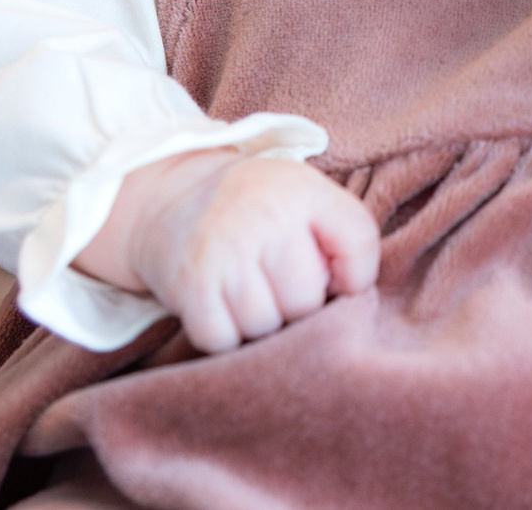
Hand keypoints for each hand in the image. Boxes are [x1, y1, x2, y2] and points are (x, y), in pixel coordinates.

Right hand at [74, 149, 379, 353]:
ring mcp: (224, 252)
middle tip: (278, 283)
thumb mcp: (307, 197)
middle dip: (298, 304)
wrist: (171, 201)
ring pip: (266, 326)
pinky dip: (225, 335)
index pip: (360, 244)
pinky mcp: (190, 286)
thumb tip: (353, 299)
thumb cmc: (258, 210)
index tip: (335, 277)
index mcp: (304, 190)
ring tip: (249, 291)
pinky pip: (225, 341)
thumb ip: (346, 237)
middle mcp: (264, 217)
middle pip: (307, 300)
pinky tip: (222, 305)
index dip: (356, 276)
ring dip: (260, 322)